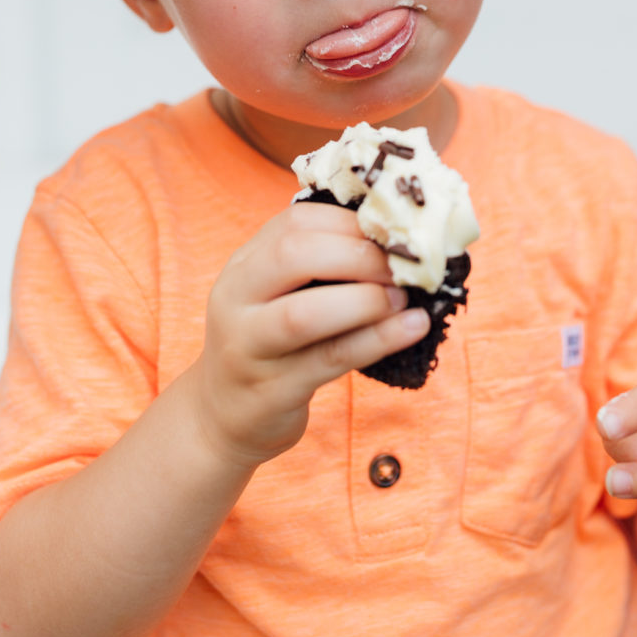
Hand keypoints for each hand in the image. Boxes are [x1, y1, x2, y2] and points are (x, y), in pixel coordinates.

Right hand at [193, 202, 429, 468]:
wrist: (224, 415)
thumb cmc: (270, 344)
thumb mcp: (278, 295)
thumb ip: (321, 266)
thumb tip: (397, 244)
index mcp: (243, 265)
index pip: (295, 222)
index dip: (351, 223)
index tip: (392, 234)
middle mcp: (236, 299)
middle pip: (292, 256)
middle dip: (358, 255)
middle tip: (402, 267)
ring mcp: (249, 347)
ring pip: (305, 314)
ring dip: (367, 300)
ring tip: (405, 298)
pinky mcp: (273, 390)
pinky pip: (331, 358)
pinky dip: (378, 339)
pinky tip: (413, 327)